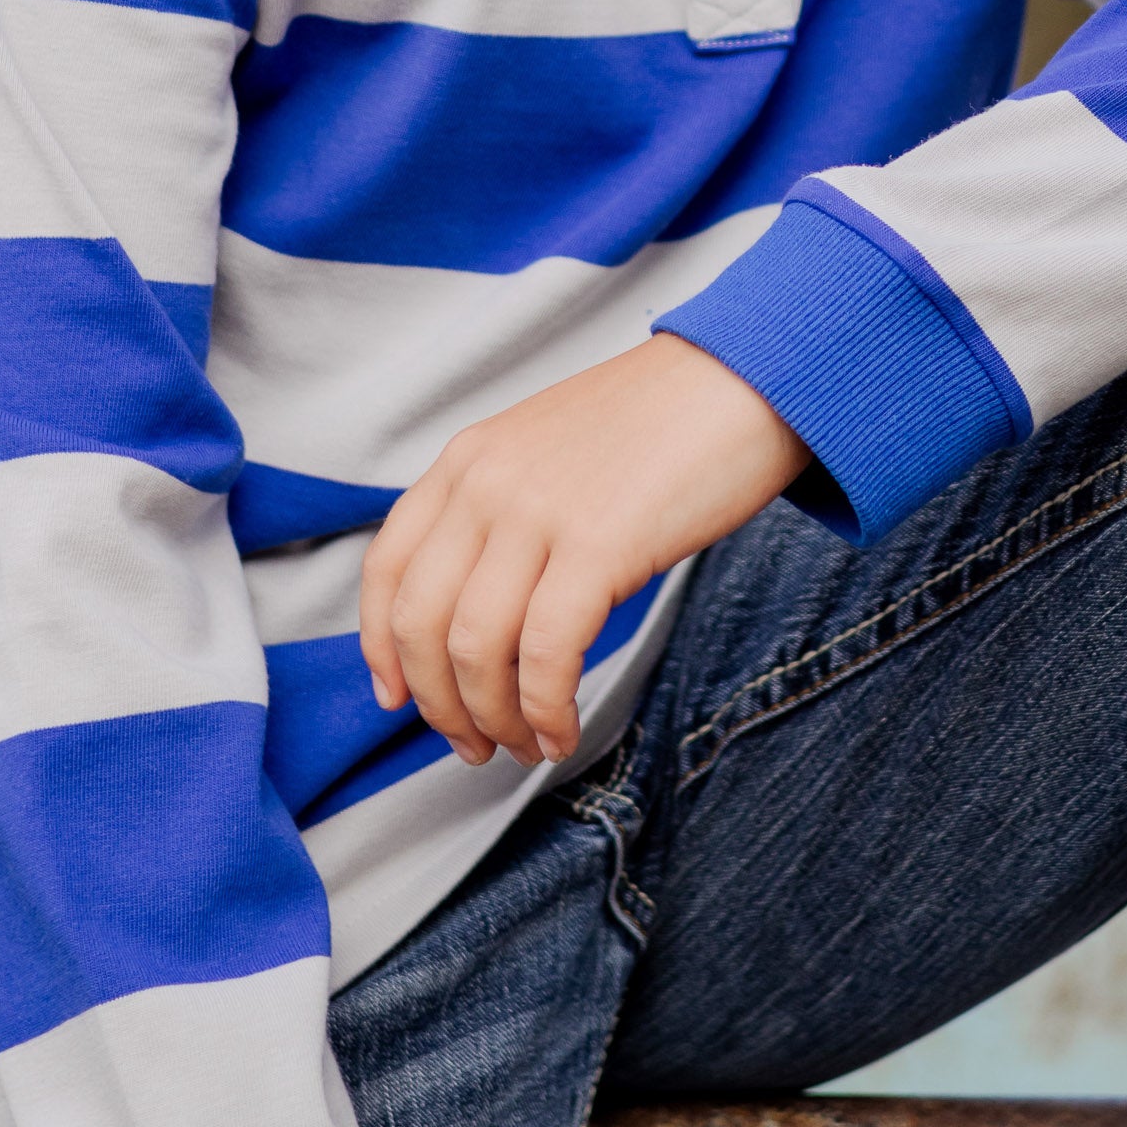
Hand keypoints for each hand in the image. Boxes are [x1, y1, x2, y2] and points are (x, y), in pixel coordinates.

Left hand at [359, 335, 806, 769]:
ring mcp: (537, 511)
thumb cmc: (659, 425)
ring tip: (525, 747)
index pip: (388, 567)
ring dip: (494, 718)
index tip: (396, 699)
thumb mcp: (548, 450)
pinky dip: (546, 709)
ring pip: (476, 649)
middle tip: (475, 746)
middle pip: (422, 622)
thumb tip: (479, 611)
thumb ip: (502, 510)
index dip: (382, 647)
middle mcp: (486, 482)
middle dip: (440, 704)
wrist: (743, 378)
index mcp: (468, 458)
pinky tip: (563, 731)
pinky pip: (547, 654)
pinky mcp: (598, 544)